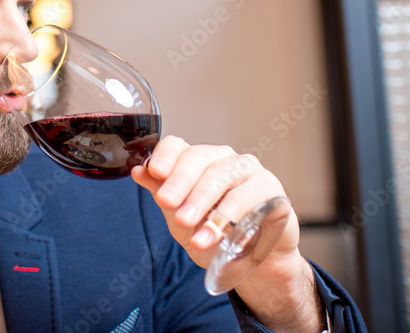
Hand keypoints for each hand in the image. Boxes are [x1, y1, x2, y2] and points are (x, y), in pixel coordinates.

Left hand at [131, 136, 322, 330]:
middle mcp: (224, 159)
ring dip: (202, 201)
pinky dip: (229, 215)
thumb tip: (137, 171)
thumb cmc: (215, 234)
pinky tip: (215, 234)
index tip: (154, 172)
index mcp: (198, 161)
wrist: (253, 264)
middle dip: (180, 182)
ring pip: (223, 175)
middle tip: (167, 203)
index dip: (165, 156)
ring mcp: (250, 171)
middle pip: (199, 158)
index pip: (178, 145)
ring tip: (187, 226)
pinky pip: (249, 196)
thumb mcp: (180, 216)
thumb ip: (161, 192)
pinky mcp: (272, 189)